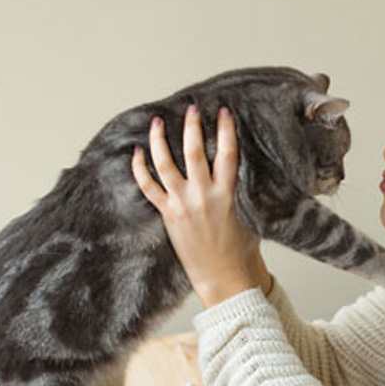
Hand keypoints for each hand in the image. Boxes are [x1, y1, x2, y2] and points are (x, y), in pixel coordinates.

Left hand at [132, 105, 271, 306]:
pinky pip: (148, 187)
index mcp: (228, 194)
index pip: (228, 153)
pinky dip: (139, 168)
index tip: (223, 111)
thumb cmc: (239, 251)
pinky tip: (136, 152)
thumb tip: (236, 171)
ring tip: (157, 121)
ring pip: (166, 163)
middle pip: (195, 151)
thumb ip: (240, 191)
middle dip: (192, 125)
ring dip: (159, 140)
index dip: (226, 129)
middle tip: (191, 108)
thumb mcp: (248, 215)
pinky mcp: (168, 215)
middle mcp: (204, 195)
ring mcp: (183, 204)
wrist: (224, 277)